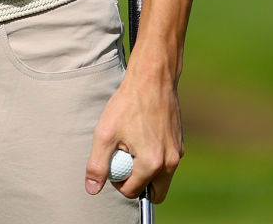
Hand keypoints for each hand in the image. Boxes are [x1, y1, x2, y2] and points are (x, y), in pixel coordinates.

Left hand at [85, 64, 183, 202]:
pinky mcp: (180, 142)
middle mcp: (170, 162)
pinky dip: (155, 157)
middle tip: (124, 161)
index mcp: (152, 163)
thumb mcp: (105, 133)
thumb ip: (97, 164)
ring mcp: (178, 152)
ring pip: (162, 178)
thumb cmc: (127, 103)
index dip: (117, 181)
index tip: (112, 161)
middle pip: (155, 194)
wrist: (152, 78)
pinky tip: (143, 134)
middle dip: (138, 184)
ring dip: (146, 170)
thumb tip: (92, 189)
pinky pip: (167, 161)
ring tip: (132, 144)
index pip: (132, 191)